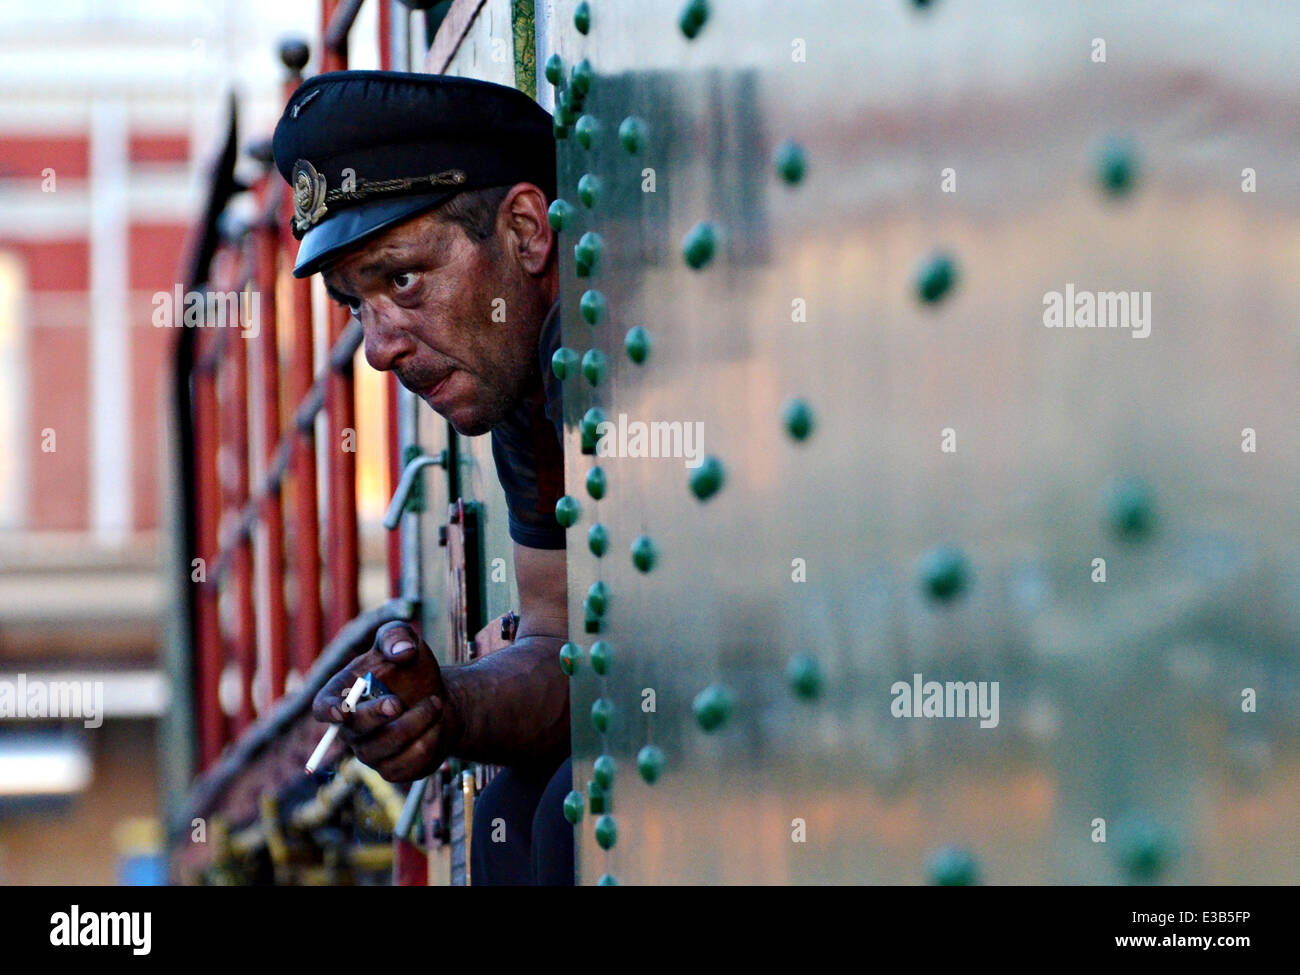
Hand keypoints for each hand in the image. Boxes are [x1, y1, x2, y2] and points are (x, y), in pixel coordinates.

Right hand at [311, 621, 459, 781]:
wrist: (440, 701)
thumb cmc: (413, 670)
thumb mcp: (407, 641)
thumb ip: (397, 636)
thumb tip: (401, 652)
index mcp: (344, 694)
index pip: (322, 708)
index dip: (328, 711)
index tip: (342, 711)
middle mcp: (351, 729)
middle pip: (353, 730)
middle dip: (376, 715)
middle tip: (398, 701)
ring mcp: (370, 753)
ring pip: (385, 747)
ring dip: (417, 722)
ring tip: (436, 703)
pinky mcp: (393, 771)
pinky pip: (407, 765)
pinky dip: (429, 741)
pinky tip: (436, 724)